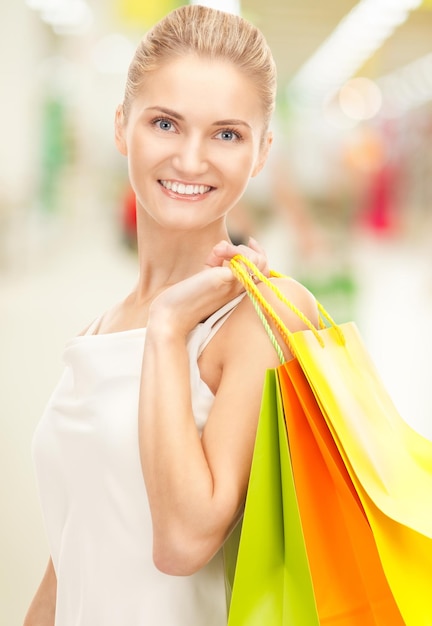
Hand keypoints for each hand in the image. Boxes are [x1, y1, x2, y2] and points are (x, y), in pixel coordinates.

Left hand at [148, 238, 268, 336]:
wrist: (172, 314)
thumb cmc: (185, 298)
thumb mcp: (207, 276)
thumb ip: (218, 264)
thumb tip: (224, 244)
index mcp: (238, 292)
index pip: (263, 272)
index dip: (259, 253)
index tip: (249, 241)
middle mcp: (242, 291)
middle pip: (263, 265)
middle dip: (247, 249)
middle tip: (222, 249)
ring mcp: (238, 287)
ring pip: (258, 261)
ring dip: (239, 249)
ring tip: (217, 251)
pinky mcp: (230, 281)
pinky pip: (246, 260)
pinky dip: (232, 250)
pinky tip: (216, 252)